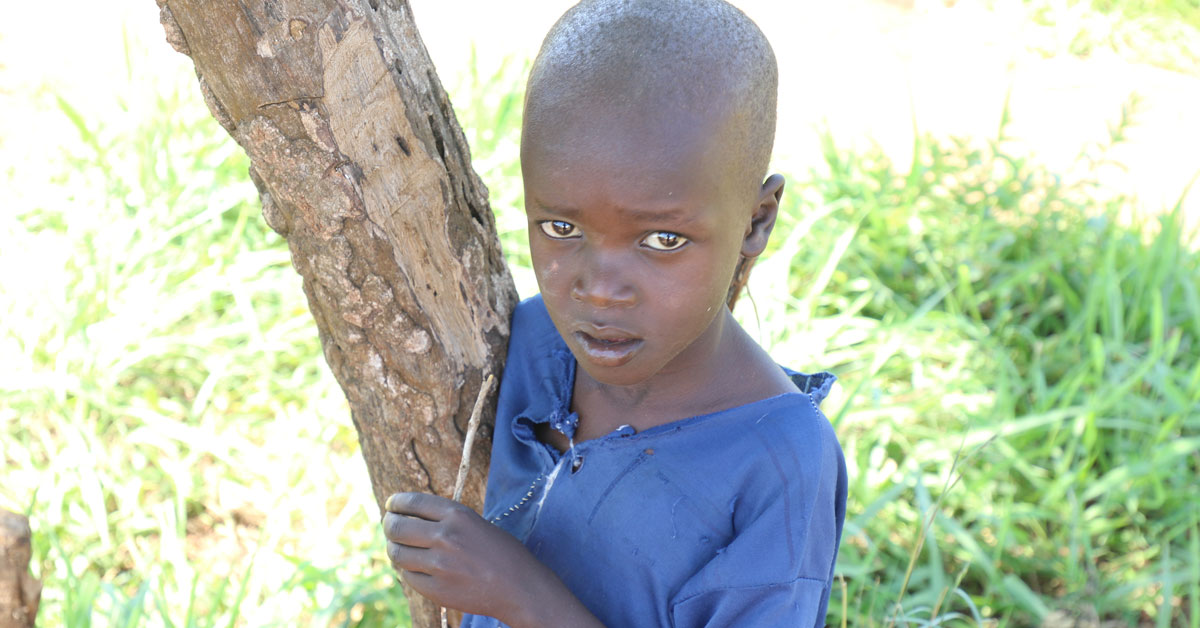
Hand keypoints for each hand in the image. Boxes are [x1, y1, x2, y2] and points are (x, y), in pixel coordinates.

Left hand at [383, 492, 597, 625]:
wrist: (519, 588)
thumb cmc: (500, 553)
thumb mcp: (475, 523)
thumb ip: (444, 519)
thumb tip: (406, 515)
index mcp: (457, 515)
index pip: (412, 502)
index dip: (396, 503)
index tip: (392, 505)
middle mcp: (445, 537)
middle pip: (397, 527)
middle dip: (388, 524)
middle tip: (389, 524)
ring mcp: (439, 565)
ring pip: (397, 553)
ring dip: (393, 547)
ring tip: (397, 546)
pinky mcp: (436, 590)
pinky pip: (408, 576)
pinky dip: (406, 570)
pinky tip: (413, 566)